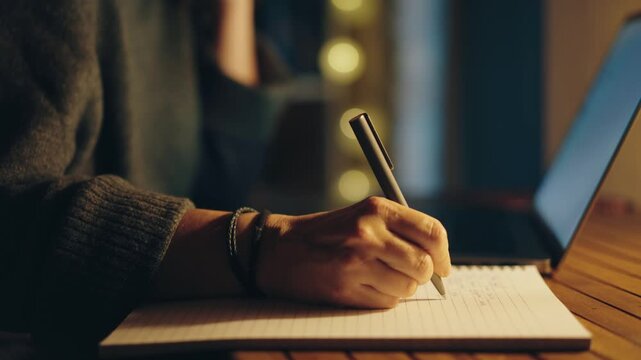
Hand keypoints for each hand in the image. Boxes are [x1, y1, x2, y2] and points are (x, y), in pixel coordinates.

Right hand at [258, 197, 450, 308]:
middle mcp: (368, 233)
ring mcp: (356, 262)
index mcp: (377, 209)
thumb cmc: (327, 233)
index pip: (432, 232)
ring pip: (407, 287)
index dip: (444, 254)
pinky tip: (364, 286)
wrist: (280, 249)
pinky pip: (387, 302)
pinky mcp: (346, 288)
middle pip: (423, 265)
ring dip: (401, 288)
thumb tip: (438, 259)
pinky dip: (384, 298)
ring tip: (379, 277)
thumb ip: (399, 229)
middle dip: (423, 275)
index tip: (443, 266)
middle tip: (411, 275)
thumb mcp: (363, 215)